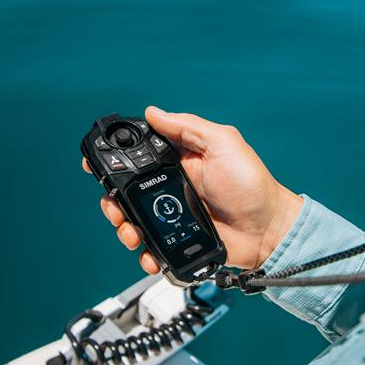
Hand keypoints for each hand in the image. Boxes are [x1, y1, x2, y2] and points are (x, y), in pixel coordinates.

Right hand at [84, 106, 302, 273]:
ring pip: (132, 221)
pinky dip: (143, 253)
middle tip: (114, 207)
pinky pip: (151, 248)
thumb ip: (187, 127)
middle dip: (112, 200)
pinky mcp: (177, 241)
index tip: (95, 163)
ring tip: (130, 234)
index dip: (115, 159)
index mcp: (179, 160)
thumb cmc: (251, 184)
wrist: (268, 231)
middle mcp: (171, 186)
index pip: (138, 155)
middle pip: (126, 191)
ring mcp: (172, 215)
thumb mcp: (223, 143)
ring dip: (123, 228)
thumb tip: (152, 112)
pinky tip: (147, 253)